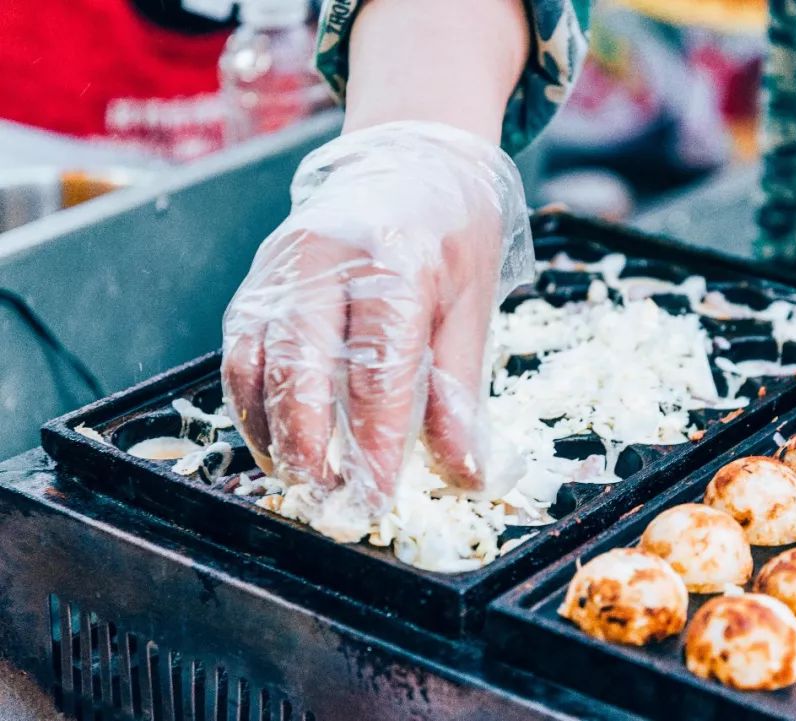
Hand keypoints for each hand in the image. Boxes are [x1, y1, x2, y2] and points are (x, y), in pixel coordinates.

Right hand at [221, 121, 532, 514]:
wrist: (412, 160)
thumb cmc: (454, 233)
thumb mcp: (474, 305)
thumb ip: (460, 392)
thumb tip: (465, 473)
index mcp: (395, 260)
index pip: (377, 366)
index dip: (374, 441)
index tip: (377, 495)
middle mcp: (326, 258)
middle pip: (299, 365)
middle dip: (310, 445)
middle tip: (331, 499)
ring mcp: (282, 264)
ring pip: (255, 360)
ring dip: (272, 431)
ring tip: (302, 480)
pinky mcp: (259, 278)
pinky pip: (240, 349)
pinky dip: (251, 402)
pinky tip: (278, 440)